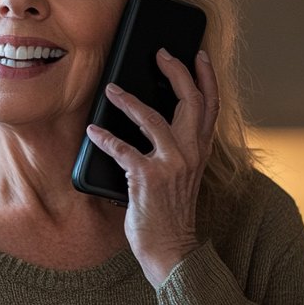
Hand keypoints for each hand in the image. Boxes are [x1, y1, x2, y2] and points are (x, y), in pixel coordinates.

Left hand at [86, 47, 218, 287]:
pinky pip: (123, 150)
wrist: (172, 252)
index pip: (211, 106)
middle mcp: (191, 155)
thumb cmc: (170, 214)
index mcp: (200, 152)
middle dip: (176, 71)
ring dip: (129, 100)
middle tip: (159, 53)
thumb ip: (176, 149)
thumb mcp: (182, 177)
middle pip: (190, 101)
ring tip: (111, 88)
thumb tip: (154, 120)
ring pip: (153, 118)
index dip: (206, 77)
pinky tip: (92, 131)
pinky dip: (105, 138)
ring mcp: (171, 166)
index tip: (197, 54)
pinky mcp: (147, 179)